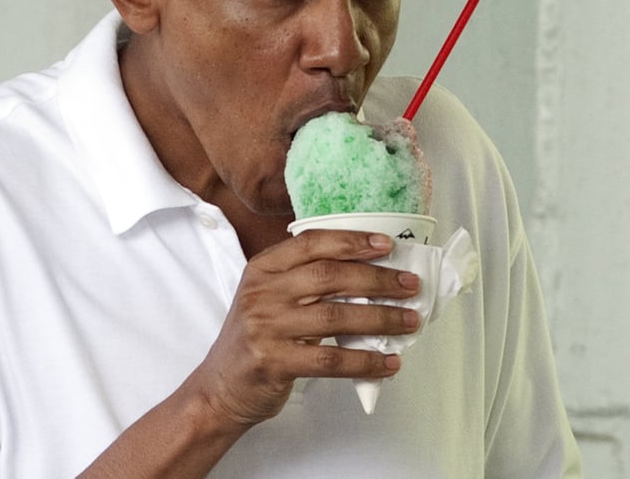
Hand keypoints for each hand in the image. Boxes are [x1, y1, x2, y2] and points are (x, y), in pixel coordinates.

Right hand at [192, 230, 420, 426]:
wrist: (219, 388)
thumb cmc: (257, 338)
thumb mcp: (270, 297)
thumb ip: (307, 280)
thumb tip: (372, 272)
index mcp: (264, 268)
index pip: (312, 243)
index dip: (352, 241)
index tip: (387, 245)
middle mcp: (263, 292)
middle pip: (330, 276)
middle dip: (378, 280)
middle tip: (410, 285)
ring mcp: (267, 327)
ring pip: (336, 316)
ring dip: (381, 319)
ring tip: (410, 321)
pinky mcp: (275, 362)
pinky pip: (330, 359)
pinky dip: (365, 361)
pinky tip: (388, 362)